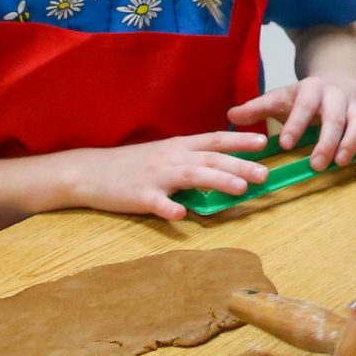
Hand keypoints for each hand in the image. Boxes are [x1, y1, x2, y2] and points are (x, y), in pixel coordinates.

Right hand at [62, 131, 272, 220]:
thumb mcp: (164, 155)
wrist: (90, 171)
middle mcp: (171, 158)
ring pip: (191, 176)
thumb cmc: (132, 164)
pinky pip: (157, 203)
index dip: (240, 140)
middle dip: (239, 165)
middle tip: (264, 173)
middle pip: (210, 158)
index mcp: (178, 147)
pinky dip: (169, 208)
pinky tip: (181, 216)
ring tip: (240, 189)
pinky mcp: (139, 195)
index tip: (264, 141)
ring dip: (217, 181)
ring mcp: (156, 176)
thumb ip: (191, 160)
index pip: (215, 139)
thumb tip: (222, 168)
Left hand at [231, 74, 355, 171]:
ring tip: (341, 164)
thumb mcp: (280, 98)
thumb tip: (230, 116)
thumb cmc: (303, 98)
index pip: (304, 106)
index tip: (285, 144)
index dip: (296, 124)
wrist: (336, 81)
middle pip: (335, 118)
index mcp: (313, 89)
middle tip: (316, 164)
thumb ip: (257, 108)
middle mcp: (337, 97)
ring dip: (351, 144)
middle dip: (326, 141)